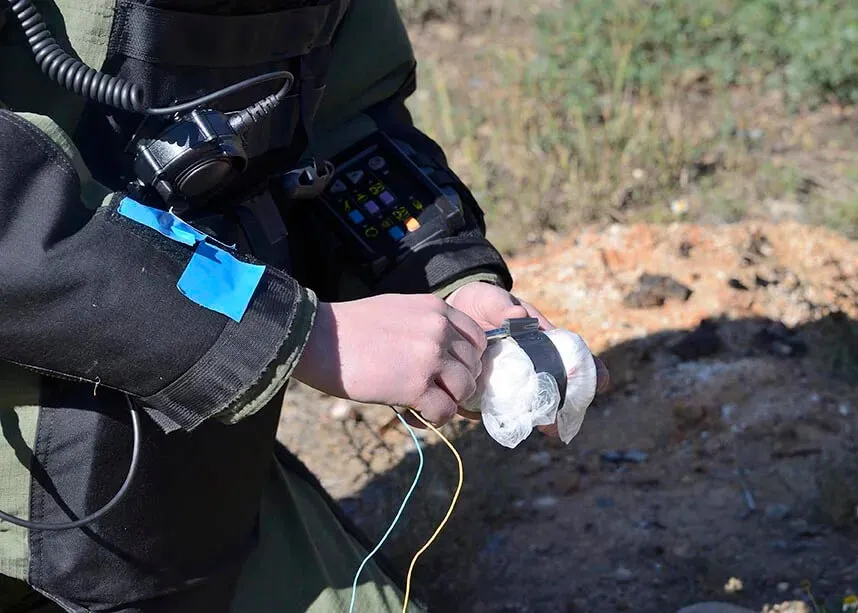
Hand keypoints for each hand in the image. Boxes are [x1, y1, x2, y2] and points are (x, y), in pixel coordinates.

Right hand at [291, 294, 486, 427]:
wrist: (319, 338)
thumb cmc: (349, 327)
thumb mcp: (397, 310)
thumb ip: (425, 325)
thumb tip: (441, 354)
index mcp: (436, 308)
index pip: (477, 338)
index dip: (467, 359)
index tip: (451, 371)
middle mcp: (439, 329)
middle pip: (474, 366)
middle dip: (458, 383)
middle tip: (437, 391)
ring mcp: (430, 357)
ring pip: (464, 389)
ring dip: (448, 401)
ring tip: (425, 403)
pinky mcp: (415, 385)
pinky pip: (444, 411)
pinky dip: (433, 418)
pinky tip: (414, 413)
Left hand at [445, 282, 609, 429]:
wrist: (454, 309)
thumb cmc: (484, 303)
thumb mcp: (494, 299)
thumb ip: (504, 307)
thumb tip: (516, 316)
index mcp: (543, 347)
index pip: (574, 363)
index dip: (592, 374)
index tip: (601, 381)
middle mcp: (529, 370)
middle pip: (553, 395)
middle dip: (558, 413)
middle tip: (556, 423)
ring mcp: (506, 383)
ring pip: (524, 409)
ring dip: (529, 420)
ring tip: (533, 425)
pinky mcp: (481, 392)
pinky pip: (489, 410)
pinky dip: (492, 417)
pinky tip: (491, 417)